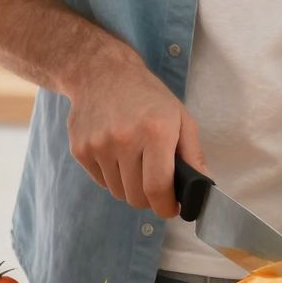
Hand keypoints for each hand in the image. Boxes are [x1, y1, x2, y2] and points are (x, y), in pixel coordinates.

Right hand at [66, 50, 205, 216]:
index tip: (170, 209)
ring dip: (130, 187)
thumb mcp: (180, 117)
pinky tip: (117, 154)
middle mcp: (124, 139)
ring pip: (118, 192)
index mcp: (155, 132)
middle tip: (155, 184)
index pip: (157, 188)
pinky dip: (113, 177)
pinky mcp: (80, 150)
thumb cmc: (147, 96)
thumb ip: (193, 154)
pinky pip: (101, 182)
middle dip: (150, 198)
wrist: (102, 73)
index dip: (166, 207)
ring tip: (135, 163)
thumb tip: (201, 188)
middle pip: (137, 196)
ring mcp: (99, 145)